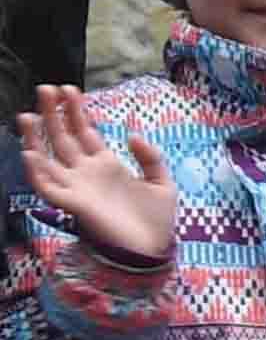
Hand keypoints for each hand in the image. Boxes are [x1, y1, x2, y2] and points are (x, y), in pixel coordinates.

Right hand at [17, 87, 173, 265]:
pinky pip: (49, 188)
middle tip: (45, 88)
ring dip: (35, 138)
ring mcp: (78, 188)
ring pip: (48, 159)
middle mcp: (86, 173)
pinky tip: (32, 154)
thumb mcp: (162, 183)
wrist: (153, 251)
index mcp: (106, 165)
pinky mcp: (74, 206)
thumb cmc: (155, 221)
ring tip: (28, 115)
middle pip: (63, 138)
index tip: (70, 89)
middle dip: (53, 114)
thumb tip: (132, 134)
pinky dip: (38, 173)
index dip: (76, 111)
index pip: (84, 131)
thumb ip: (151, 157)